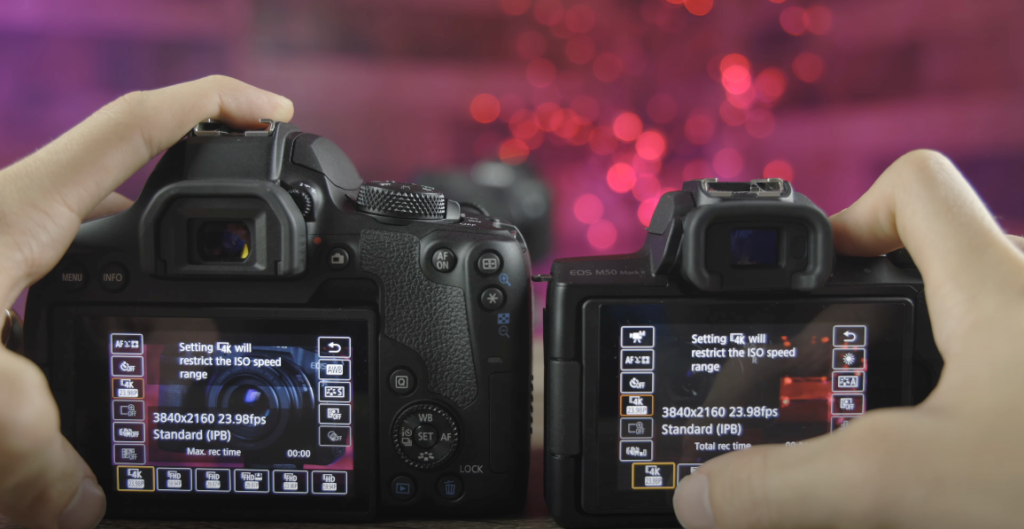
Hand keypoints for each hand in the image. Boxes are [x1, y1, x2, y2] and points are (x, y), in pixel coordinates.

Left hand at [0, 76, 292, 528]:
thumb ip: (33, 461)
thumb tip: (85, 507)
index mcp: (19, 210)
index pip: (137, 127)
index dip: (216, 107)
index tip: (274, 112)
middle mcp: (14, 218)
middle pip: (128, 178)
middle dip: (195, 198)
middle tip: (250, 222)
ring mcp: (2, 248)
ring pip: (93, 244)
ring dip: (139, 275)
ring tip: (180, 319)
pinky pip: (63, 288)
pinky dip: (95, 317)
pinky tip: (94, 375)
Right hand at [674, 150, 1023, 528]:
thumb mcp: (916, 486)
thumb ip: (792, 490)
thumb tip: (697, 497)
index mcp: (1000, 288)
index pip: (913, 188)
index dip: (844, 217)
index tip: (805, 283)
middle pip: (945, 264)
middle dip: (881, 322)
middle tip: (843, 389)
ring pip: (985, 336)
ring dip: (933, 378)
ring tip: (907, 442)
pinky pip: (1012, 384)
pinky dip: (974, 416)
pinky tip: (968, 475)